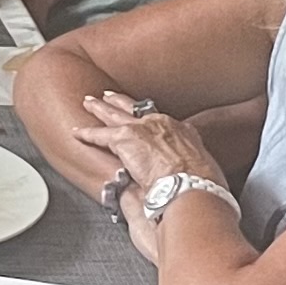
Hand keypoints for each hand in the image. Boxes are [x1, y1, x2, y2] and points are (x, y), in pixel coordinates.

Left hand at [73, 91, 226, 261]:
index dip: (147, 117)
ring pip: (115, 115)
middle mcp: (161, 124)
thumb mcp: (206, 170)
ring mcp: (141, 129)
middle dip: (120, 102)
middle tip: (109, 96)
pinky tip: (78, 133)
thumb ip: (195, 167)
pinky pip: (100, 134)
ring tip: (89, 103)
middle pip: (135, 109)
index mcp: (181, 132)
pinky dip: (88, 134)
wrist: (191, 188)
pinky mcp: (124, 138)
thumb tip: (197, 175)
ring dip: (100, 109)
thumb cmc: (202, 186)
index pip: (159, 120)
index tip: (143, 117)